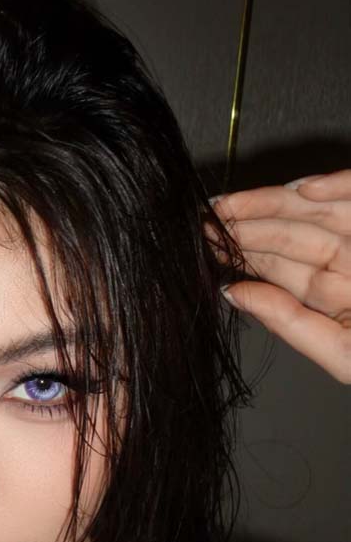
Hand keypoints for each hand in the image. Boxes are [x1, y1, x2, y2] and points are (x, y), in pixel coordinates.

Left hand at [209, 169, 350, 383]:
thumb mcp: (346, 354)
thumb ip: (294, 325)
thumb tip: (236, 294)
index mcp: (343, 295)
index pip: (287, 270)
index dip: (246, 253)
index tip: (206, 243)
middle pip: (299, 235)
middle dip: (251, 224)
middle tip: (205, 217)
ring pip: (324, 209)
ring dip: (277, 202)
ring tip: (231, 203)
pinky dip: (341, 187)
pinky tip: (301, 189)